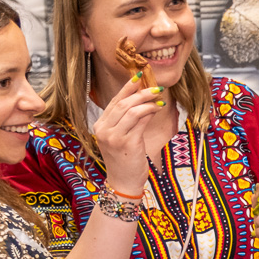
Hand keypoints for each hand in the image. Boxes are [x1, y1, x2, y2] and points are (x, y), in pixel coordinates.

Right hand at [93, 77, 162, 192]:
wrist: (123, 182)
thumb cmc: (125, 159)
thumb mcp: (122, 137)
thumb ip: (128, 120)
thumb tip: (143, 100)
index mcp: (100, 126)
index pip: (114, 101)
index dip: (127, 88)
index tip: (139, 76)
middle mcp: (103, 129)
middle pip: (122, 103)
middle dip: (140, 92)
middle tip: (155, 86)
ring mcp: (114, 136)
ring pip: (131, 110)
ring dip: (147, 101)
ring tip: (159, 98)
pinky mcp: (127, 143)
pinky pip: (140, 121)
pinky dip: (150, 112)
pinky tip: (158, 109)